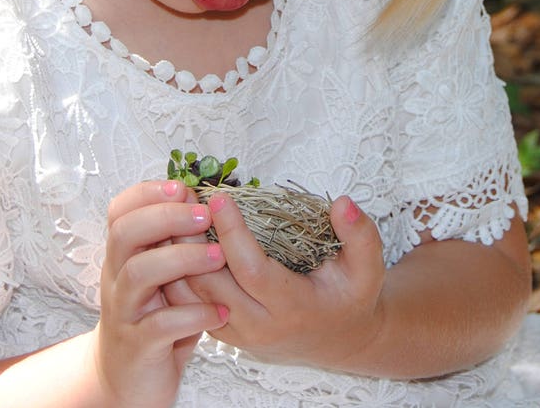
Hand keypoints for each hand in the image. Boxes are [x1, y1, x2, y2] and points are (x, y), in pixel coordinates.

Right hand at [93, 180, 229, 407]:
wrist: (128, 380)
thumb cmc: (153, 320)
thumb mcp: (160, 278)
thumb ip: (175, 244)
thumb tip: (204, 201)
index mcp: (122, 257)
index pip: (120, 212)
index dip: (147, 194)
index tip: (183, 188)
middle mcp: (116, 279)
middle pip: (125, 233)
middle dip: (165, 217)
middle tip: (205, 216)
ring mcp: (124, 312)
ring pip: (138, 273)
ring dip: (181, 259)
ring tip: (219, 257)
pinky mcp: (138, 345)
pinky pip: (161, 324)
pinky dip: (193, 314)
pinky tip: (221, 312)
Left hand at [170, 192, 386, 369]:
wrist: (339, 339)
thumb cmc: (350, 297)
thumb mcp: (367, 268)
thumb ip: (360, 235)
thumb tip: (342, 204)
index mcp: (293, 308)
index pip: (253, 270)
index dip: (233, 234)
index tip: (219, 199)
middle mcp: (260, 326)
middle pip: (212, 285)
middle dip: (192, 242)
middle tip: (183, 201)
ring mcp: (238, 333)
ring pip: (193, 298)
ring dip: (178, 257)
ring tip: (172, 216)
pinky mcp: (224, 332)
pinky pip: (190, 304)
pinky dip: (177, 273)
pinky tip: (175, 240)